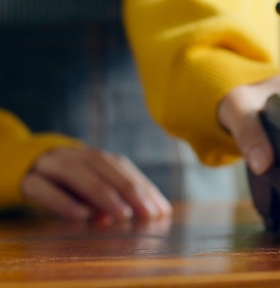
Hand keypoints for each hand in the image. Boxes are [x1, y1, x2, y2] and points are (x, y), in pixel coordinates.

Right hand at [21, 147, 172, 221]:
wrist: (24, 168)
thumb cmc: (67, 184)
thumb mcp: (90, 190)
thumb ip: (111, 199)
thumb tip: (135, 213)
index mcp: (95, 157)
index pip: (124, 169)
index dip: (144, 189)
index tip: (161, 211)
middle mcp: (75, 156)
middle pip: (105, 168)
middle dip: (130, 191)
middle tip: (148, 214)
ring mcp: (50, 165)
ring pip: (76, 173)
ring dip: (102, 194)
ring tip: (122, 215)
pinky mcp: (28, 180)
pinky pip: (44, 189)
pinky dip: (62, 201)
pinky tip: (81, 216)